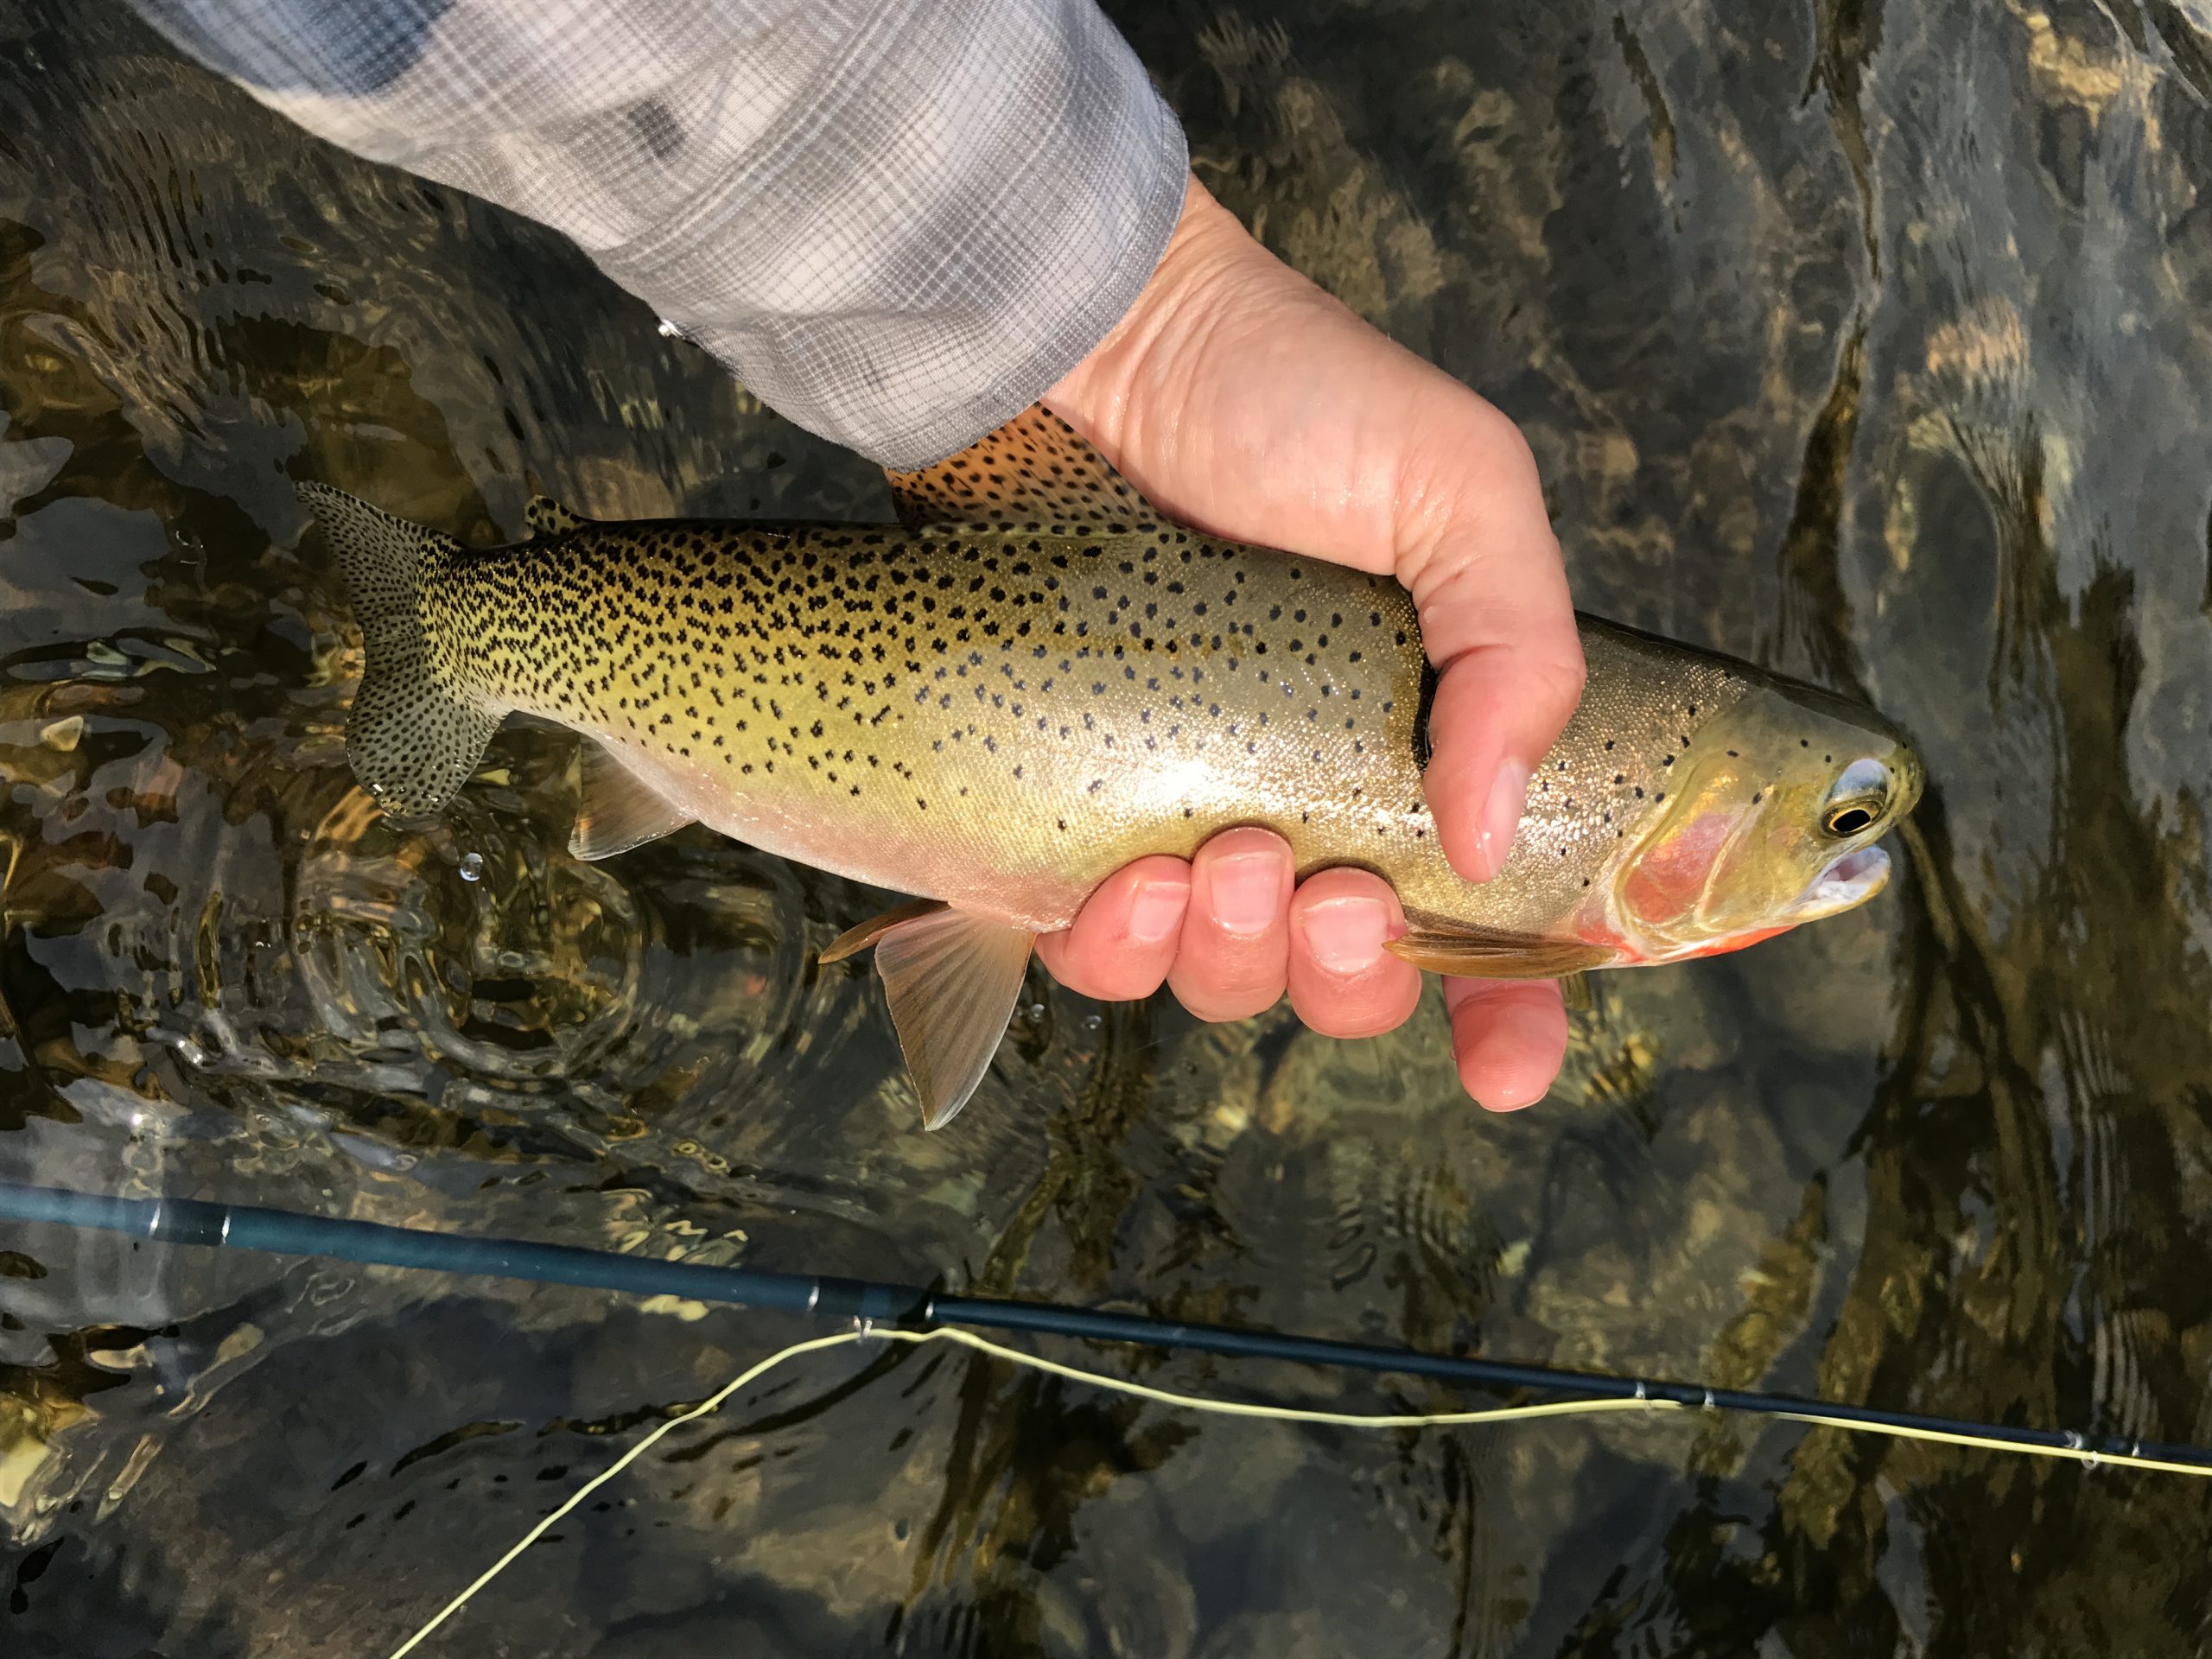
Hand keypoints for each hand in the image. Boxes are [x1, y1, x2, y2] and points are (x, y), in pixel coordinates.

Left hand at [1035, 177, 1584, 1110]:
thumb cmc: (1282, 390)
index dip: (1508, 1014)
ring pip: (1220, 977)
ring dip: (1235, 961)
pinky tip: (1124, 884)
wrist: (1087, 341)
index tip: (1509, 1063)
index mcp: (1428, 742)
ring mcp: (1186, 811)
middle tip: (1332, 892)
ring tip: (1226, 862)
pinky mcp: (1066, 809)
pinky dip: (1113, 948)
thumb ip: (1519, 652)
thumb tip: (1487, 836)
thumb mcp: (1458, 487)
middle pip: (1347, 980)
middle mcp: (1311, 796)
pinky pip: (1090, 946)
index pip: (1489, 924)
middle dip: (1349, 979)